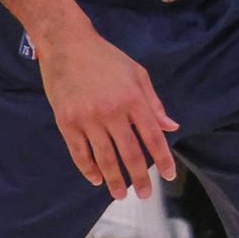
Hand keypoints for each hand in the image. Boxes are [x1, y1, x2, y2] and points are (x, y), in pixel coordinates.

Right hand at [35, 24, 177, 200]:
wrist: (66, 42)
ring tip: (120, 195)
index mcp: (133, 98)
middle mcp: (112, 111)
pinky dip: (88, 169)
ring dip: (114, 181)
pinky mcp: (66, 121)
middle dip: (140, 178)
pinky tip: (96, 179)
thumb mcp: (136, 73)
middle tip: (145, 195)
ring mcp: (87, 118)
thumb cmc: (105, 57)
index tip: (170, 176)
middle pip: (130, 154)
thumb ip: (154, 103)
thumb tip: (171, 127)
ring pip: (104, 158)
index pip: (153, 137)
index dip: (163, 159)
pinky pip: (79, 153)